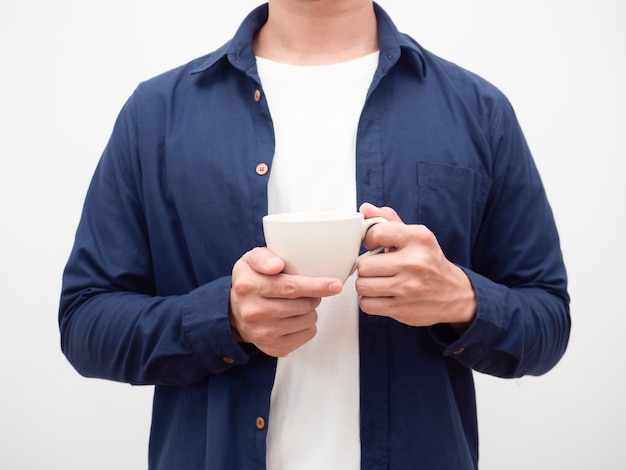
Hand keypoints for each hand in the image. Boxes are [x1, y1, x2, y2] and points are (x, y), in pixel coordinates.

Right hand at [229, 247, 342, 356]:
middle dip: (314, 296)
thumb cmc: (250, 282)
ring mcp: (263, 333)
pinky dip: (307, 325)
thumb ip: (263, 257)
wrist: (236, 314)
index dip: (316, 286)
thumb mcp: (251, 261)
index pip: (290, 287)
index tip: (335, 285)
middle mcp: (253, 312)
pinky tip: (295, 319)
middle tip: (308, 291)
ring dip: (310, 310)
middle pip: (303, 305)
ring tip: (298, 304)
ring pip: (308, 320)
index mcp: (248, 286)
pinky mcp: (274, 348)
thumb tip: (276, 265)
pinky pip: (307, 334)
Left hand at [356, 203, 475, 331]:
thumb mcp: (415, 236)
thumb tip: (365, 209)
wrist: (453, 294)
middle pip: (364, 265)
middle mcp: (414, 263)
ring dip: (366, 285)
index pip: (377, 233)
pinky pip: (367, 304)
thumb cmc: (429, 262)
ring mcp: (408, 288)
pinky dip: (369, 301)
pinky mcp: (402, 309)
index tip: (373, 245)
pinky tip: (381, 295)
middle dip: (366, 267)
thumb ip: (388, 220)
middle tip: (377, 267)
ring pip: (362, 286)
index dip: (368, 240)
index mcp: (418, 239)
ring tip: (378, 281)